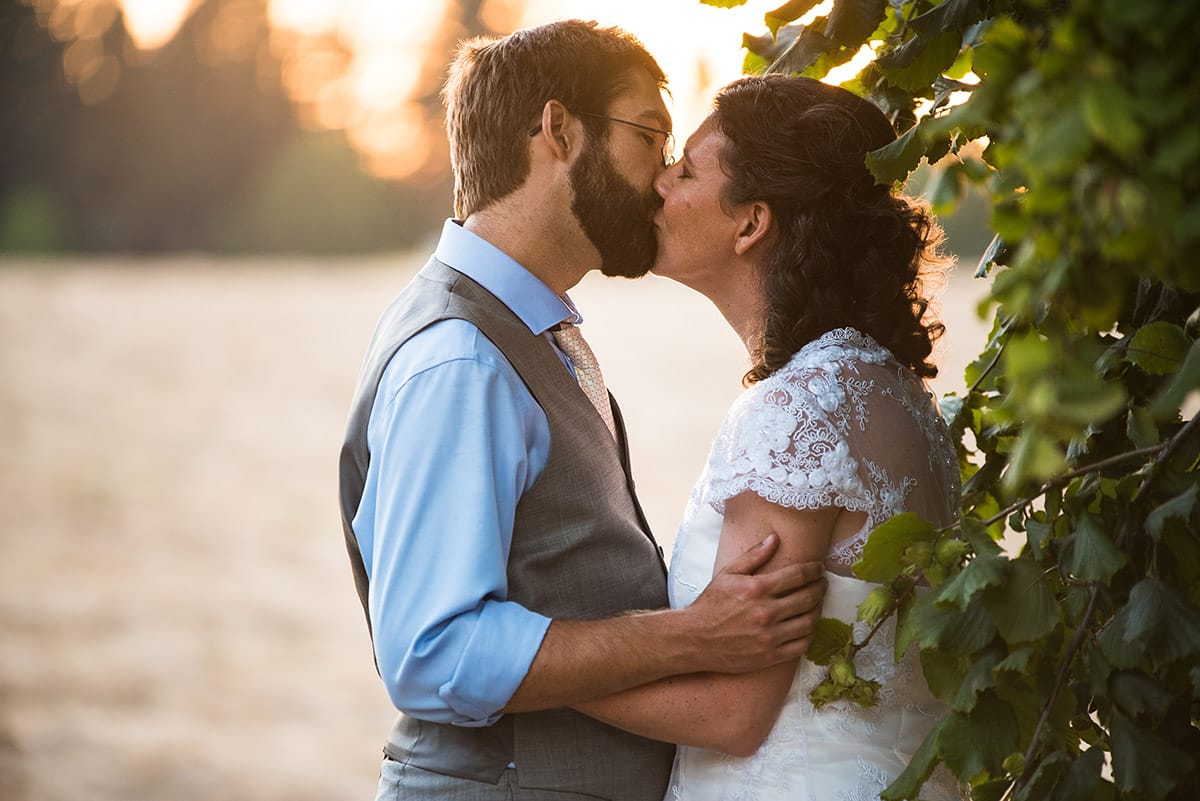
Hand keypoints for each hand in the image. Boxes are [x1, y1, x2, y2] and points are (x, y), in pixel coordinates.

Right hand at [684, 534, 825, 672]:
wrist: (695, 639)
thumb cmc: (711, 604)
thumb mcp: (728, 574)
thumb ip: (754, 556)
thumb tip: (775, 539)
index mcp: (757, 589)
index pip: (798, 575)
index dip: (813, 570)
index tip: (819, 569)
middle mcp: (766, 612)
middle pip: (808, 597)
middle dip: (820, 588)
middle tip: (823, 584)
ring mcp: (769, 636)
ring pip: (809, 621)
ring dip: (818, 610)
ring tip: (817, 604)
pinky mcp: (770, 656)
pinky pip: (801, 645)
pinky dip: (810, 634)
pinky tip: (807, 626)